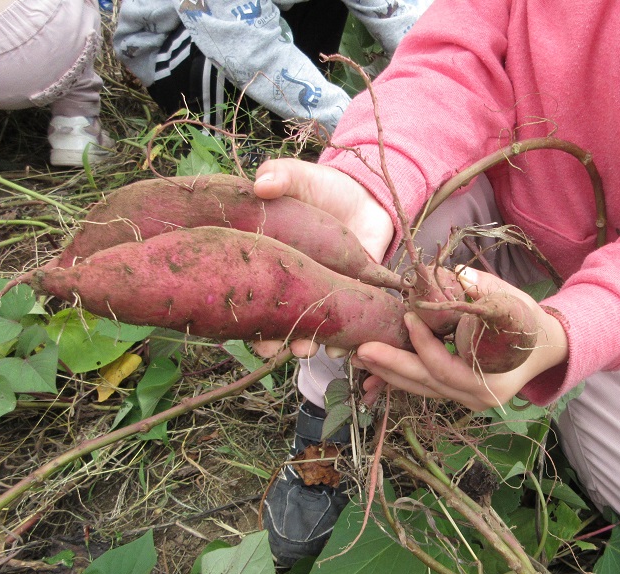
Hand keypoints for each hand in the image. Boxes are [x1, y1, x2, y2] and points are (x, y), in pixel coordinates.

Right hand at [249, 158, 394, 358]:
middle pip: (283, 326)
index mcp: (272, 265)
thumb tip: (262, 184)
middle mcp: (295, 288)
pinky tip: (349, 345)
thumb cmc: (321, 187)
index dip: (253, 324)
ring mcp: (325, 296)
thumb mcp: (298, 177)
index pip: (255, 301)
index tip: (257, 338)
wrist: (365, 195)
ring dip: (316, 345)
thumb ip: (279, 177)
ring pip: (317, 332)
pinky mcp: (356, 296)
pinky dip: (351, 337)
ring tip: (316, 351)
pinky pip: (351, 324)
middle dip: (285, 345)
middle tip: (292, 349)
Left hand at [351, 269, 568, 410]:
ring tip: (362, 358)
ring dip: (389, 373)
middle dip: (392, 366)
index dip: (424, 344)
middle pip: (427, 384)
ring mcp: (466, 400)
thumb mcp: (512, 302)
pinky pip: (425, 387)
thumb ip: (483, 290)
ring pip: (422, 389)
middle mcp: (477, 398)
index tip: (409, 317)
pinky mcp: (457, 394)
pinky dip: (401, 377)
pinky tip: (375, 371)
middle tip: (363, 350)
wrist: (544, 347)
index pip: (447, 368)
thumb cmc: (528, 323)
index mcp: (492, 380)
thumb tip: (457, 274)